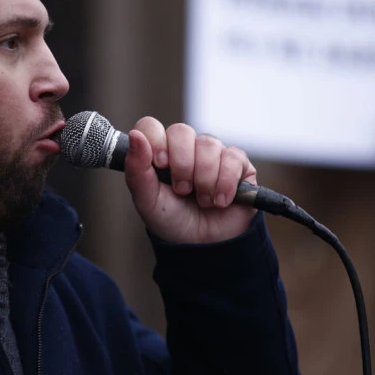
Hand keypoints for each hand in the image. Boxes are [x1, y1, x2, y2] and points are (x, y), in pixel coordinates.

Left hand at [123, 117, 257, 243]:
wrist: (204, 248)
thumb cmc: (173, 221)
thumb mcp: (147, 201)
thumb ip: (137, 170)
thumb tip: (136, 137)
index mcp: (160, 153)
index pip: (151, 126)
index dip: (156, 140)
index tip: (160, 164)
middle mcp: (186, 149)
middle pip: (181, 131)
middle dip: (181, 164)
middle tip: (182, 190)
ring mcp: (213, 154)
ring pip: (209, 144)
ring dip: (204, 178)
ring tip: (203, 201)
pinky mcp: (239, 165)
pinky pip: (233, 157)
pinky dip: (225, 182)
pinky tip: (221, 201)